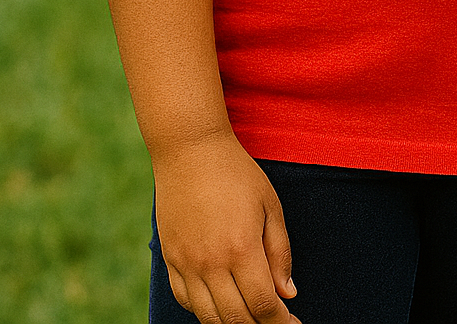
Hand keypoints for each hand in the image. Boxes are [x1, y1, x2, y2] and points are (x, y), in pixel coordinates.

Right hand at [152, 131, 301, 323]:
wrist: (190, 149)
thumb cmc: (236, 172)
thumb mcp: (269, 205)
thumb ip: (279, 252)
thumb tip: (287, 294)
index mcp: (241, 249)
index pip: (263, 305)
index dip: (280, 322)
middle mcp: (211, 263)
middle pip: (237, 319)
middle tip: (274, 321)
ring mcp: (186, 263)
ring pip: (208, 317)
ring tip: (250, 317)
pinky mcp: (169, 259)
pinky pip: (185, 300)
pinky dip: (204, 311)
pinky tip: (220, 304)